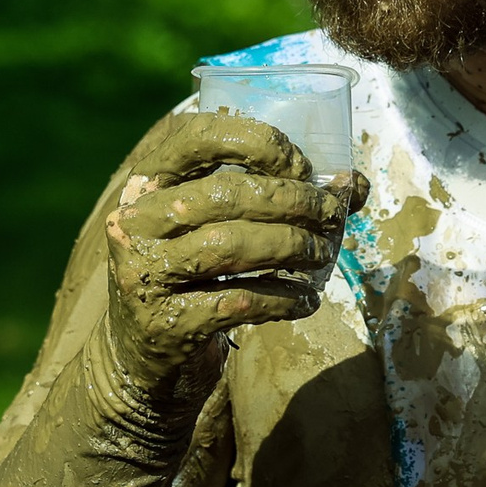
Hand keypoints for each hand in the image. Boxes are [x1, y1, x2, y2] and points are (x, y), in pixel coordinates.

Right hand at [100, 111, 361, 393]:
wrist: (141, 350)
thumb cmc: (192, 271)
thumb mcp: (212, 222)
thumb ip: (273, 192)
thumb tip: (351, 184)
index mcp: (146, 179)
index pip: (196, 136)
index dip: (257, 143)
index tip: (300, 165)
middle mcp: (133, 220)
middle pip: (224, 194)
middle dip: (294, 201)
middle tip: (331, 215)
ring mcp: (144, 272)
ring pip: (231, 245)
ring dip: (292, 247)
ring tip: (322, 256)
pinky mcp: (165, 322)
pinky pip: (238, 302)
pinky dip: (283, 300)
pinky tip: (306, 300)